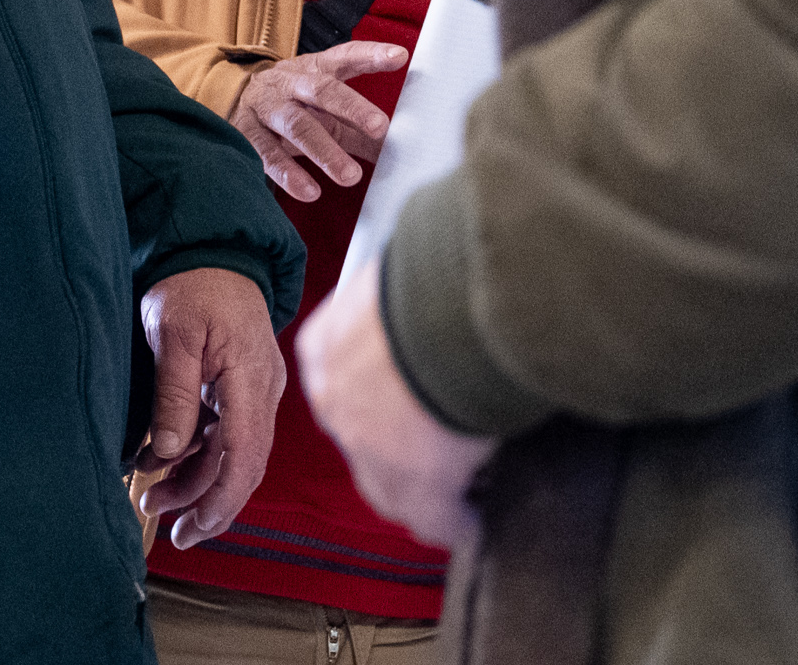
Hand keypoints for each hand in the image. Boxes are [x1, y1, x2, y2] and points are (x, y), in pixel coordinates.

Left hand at [131, 266, 284, 550]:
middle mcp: (260, 393)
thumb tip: (168, 451)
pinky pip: (225, 434)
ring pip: (231, 454)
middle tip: (174, 534)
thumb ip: (173, 393)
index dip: (220, 501)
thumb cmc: (195, 283)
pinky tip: (161, 464)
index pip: (243, 457)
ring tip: (153, 499)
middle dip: (208, 505)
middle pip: (242, 466)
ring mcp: (254, 391)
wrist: (216, 250)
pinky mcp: (241, 388)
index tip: (194, 528)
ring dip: (196, 481)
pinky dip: (196, 455)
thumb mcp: (173, 332)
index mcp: (249, 381)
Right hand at [233, 42, 408, 201]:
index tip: (399, 57)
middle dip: (352, 108)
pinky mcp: (246, 132)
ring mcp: (266, 106)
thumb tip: (402, 153)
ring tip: (350, 176)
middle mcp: (290, 82)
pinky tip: (309, 190)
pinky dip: (288, 173)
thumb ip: (360, 130)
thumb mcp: (326, 110)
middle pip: (321, 90)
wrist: (232, 100)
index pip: (345, 57)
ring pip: (296, 124)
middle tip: (381, 127)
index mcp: (314, 69)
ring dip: (324, 150)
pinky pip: (266, 152)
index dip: (371, 55)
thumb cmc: (293, 104)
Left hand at [297, 258, 490, 549]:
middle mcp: (337, 402)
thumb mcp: (395, 278)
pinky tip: (472, 520)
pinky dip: (455, 520)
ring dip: (422, 490)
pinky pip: (436, 516)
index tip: (400, 403)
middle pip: (361, 440)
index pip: (340, 385)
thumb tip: (429, 276)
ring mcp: (372, 449)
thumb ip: (399, 296)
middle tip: (431, 450)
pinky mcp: (418, 483)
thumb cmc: (429, 277)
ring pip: (390, 487)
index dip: (374, 398)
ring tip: (455, 490)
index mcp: (325, 348)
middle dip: (393, 449)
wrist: (449, 310)